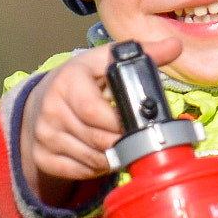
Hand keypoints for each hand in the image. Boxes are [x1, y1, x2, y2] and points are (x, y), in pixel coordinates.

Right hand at [23, 37, 183, 205]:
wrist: (42, 99)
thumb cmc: (82, 79)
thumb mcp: (105, 61)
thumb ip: (142, 55)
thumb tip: (175, 45)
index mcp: (68, 80)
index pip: (94, 111)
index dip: (120, 123)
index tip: (137, 123)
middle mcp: (50, 107)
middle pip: (97, 139)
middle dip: (123, 143)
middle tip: (137, 139)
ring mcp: (44, 134)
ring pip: (91, 159)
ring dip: (113, 157)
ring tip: (120, 145)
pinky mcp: (42, 156)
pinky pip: (79, 172)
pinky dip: (97, 169)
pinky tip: (102, 154)